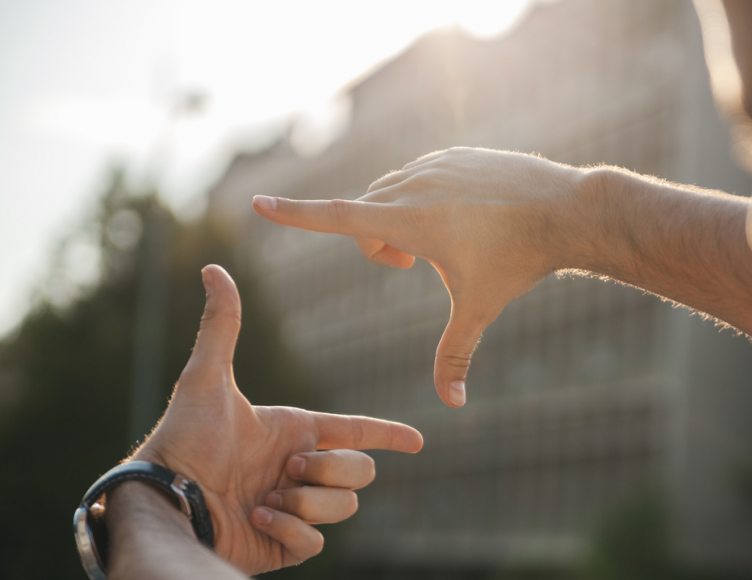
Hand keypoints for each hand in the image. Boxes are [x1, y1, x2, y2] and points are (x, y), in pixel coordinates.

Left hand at [131, 265, 423, 574]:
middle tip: (287, 470)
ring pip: (345, 507)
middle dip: (331, 469)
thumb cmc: (183, 438)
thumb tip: (212, 268)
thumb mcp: (206, 378)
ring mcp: (295, 509)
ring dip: (307, 501)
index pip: (356, 432)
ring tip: (265, 499)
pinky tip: (257, 519)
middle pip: (361, 472)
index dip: (389, 434)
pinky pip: (317, 542)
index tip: (417, 442)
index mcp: (294, 434)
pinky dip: (290, 530)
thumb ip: (221, 325)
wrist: (166, 500)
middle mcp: (299, 470)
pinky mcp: (285, 545)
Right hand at [253, 147, 593, 407]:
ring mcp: (434, 163)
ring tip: (440, 241)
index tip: (258, 204)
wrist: (565, 209)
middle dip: (376, 243)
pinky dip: (424, 198)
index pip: (335, 217)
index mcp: (407, 219)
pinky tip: (463, 215)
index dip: (294, 215)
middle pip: (364, 214)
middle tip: (411, 266)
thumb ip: (455, 355)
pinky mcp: (454, 154)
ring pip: (390, 192)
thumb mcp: (478, 309)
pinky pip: (419, 175)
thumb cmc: (518, 261)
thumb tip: (452, 405)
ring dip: (398, 219)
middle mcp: (412, 184)